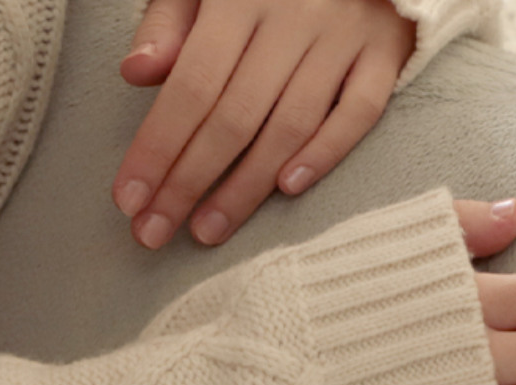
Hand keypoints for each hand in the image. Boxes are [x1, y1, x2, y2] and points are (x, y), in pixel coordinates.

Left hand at [114, 0, 416, 248]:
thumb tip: (137, 73)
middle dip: (189, 181)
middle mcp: (293, 18)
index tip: (131, 198)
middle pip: (234, 117)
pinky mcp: (384, 52)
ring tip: (208, 228)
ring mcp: (343, 36)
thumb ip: (170, 22)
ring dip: (246, 186)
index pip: (191, 86)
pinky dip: (326, 152)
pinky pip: (359, 112)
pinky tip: (288, 188)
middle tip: (156, 231)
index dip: (158, 146)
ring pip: (290, 125)